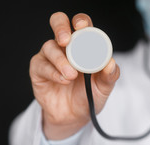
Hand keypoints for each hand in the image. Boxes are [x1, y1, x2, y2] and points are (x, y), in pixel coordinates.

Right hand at [29, 12, 119, 139]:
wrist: (74, 118)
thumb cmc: (89, 97)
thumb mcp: (103, 88)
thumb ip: (109, 76)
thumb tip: (111, 63)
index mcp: (84, 45)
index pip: (81, 25)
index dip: (81, 21)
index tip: (82, 27)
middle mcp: (66, 47)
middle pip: (59, 23)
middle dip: (61, 27)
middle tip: (66, 40)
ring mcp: (50, 57)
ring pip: (50, 47)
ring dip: (61, 60)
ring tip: (71, 76)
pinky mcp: (38, 70)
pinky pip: (41, 65)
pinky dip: (53, 72)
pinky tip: (63, 80)